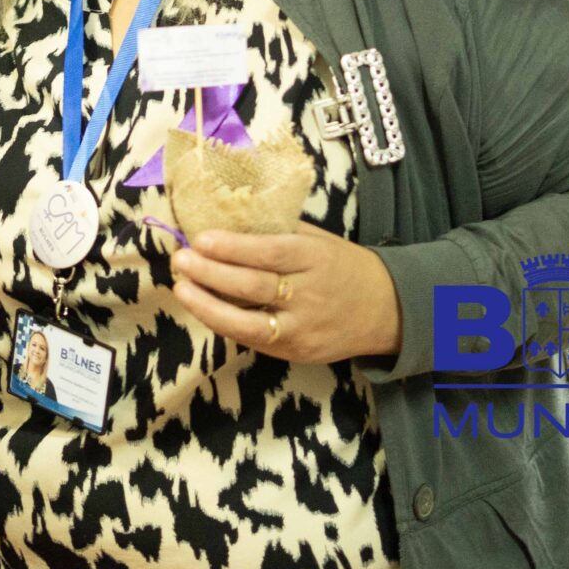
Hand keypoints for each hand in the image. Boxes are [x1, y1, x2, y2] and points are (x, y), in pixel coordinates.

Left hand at [170, 221, 401, 363]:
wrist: (387, 311)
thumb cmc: (343, 266)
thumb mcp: (318, 240)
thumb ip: (278, 232)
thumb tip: (225, 216)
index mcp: (316, 257)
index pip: (270, 253)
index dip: (233, 247)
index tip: (200, 239)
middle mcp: (310, 294)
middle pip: (254, 286)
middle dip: (211, 273)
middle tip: (180, 260)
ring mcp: (302, 328)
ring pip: (249, 322)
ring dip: (208, 305)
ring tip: (181, 288)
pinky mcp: (296, 352)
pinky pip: (254, 339)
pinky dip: (224, 324)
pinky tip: (202, 309)